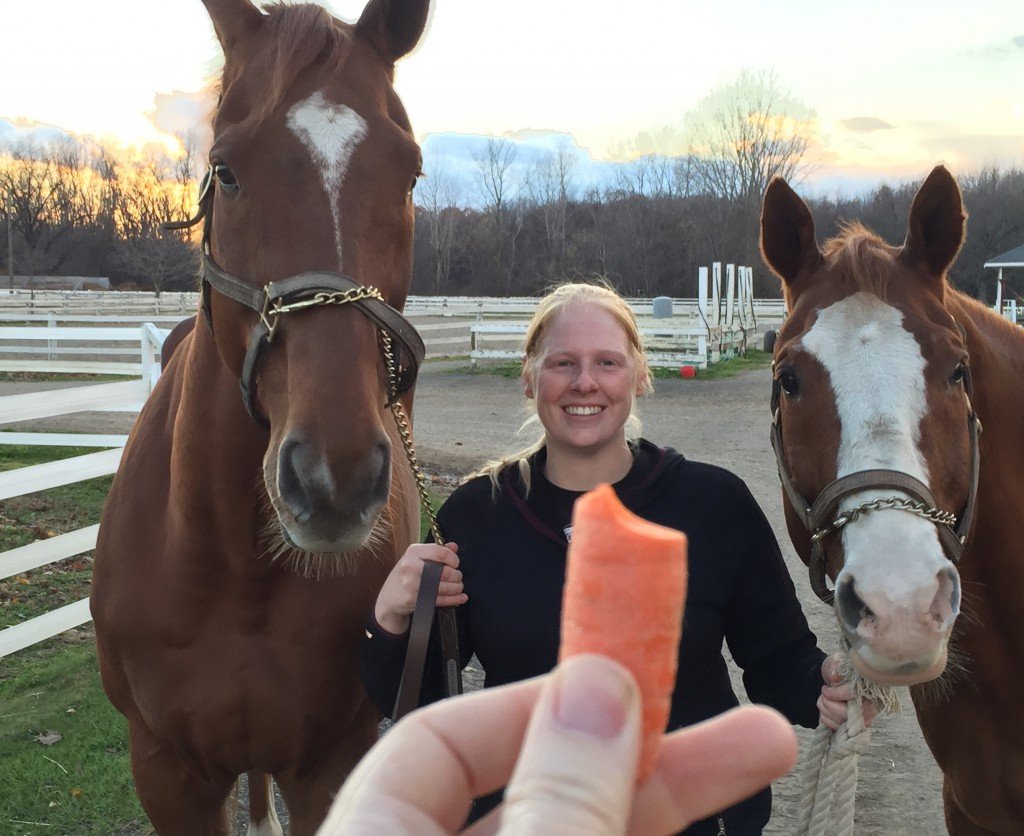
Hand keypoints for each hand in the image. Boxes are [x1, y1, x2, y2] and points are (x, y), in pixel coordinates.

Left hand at [317, 654, 796, 834]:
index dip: (536, 702)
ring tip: (762, 750)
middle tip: (750, 727)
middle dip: (639, 757)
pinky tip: (697, 816)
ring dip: (661, 802)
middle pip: (528, 795)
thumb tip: (600, 682)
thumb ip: (555, 804)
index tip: (628, 681)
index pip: (435, 741)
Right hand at [374, 542, 464, 633]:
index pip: (441, 552)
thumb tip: (454, 546)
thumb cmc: (406, 574)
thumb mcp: (417, 558)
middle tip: (458, 577)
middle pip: (445, 571)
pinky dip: (454, 599)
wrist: (389, 597)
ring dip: (457, 588)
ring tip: (458, 587)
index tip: (456, 564)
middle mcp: (411, 566)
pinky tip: (461, 598)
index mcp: (413, 552)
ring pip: (444, 587)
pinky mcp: (414, 599)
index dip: (453, 559)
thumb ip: (436, 551)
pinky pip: (440, 600)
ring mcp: (411, 584)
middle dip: (457, 576)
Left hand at [818, 653, 878, 730]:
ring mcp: (865, 720)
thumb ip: (835, 666)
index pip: (851, 694)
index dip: (834, 693)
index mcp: (869, 687)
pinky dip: (826, 719)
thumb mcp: (835, 662)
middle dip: (827, 703)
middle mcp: (871, 706)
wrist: (836, 681)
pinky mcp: (856, 729)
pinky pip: (836, 729)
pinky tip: (827, 709)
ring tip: (825, 699)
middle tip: (824, 693)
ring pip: (838, 722)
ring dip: (824, 710)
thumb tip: (834, 677)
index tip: (825, 688)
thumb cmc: (838, 670)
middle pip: (844, 713)